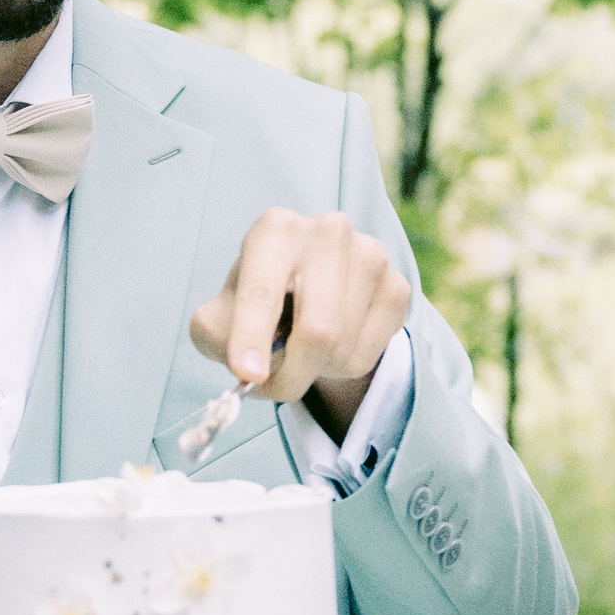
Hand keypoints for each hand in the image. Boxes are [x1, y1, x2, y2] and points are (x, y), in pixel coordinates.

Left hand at [190, 207, 409, 443]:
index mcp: (275, 229)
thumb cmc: (259, 299)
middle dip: (291, 375)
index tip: (248, 374)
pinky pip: (369, 354)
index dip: (252, 337)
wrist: (309, 286)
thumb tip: (247, 369)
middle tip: (274, 386)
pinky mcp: (397, 284)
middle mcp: (328, 231)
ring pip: (343, 348)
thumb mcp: (221, 314)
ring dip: (316, 370)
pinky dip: (343, 367)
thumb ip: (216, 336)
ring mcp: (370, 255)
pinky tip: (333, 342)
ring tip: (301, 350)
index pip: (263, 291)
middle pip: (318, 332)